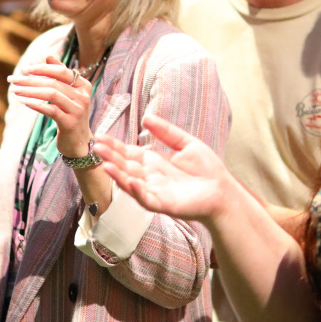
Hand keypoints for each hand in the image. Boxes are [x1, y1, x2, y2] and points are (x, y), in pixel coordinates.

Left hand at [9, 56, 92, 155]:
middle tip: (12, 79)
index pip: (61, 71)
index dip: (42, 69)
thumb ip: (60, 76)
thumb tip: (48, 57)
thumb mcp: (68, 94)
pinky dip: (35, 104)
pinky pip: (50, 110)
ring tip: (15, 90)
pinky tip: (24, 102)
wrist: (79, 143)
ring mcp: (78, 110)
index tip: (24, 69)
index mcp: (84, 85)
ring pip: (51, 94)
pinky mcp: (70, 123)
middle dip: (30, 80)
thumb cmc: (71, 115)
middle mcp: (83, 96)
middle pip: (53, 82)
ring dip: (30, 91)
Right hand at [94, 114, 232, 221]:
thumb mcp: (185, 144)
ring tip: (105, 164)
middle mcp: (150, 177)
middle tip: (97, 147)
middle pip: (125, 166)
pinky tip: (131, 181)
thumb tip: (146, 117)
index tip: (100, 137)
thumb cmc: (206, 170)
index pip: (129, 153)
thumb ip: (166, 132)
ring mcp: (155, 191)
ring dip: (117, 175)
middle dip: (111, 157)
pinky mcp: (164, 204)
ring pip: (131, 183)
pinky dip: (138, 191)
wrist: (223, 191)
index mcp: (153, 163)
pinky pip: (147, 199)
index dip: (114, 146)